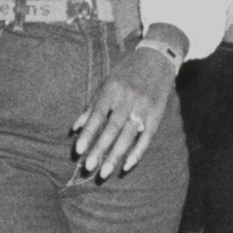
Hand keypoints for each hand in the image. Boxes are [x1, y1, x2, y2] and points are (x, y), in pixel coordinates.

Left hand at [73, 41, 180, 181]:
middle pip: (112, 128)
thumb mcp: (106, 83)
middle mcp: (128, 99)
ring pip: (128, 136)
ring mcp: (144, 108)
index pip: (97, 115)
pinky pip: (146, 138)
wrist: (158, 59)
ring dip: (116, 156)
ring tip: (104, 172)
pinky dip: (137, 153)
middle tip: (89, 168)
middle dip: (100, 149)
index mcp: (113, 89)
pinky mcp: (157, 115)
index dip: (88, 133)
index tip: (78, 150)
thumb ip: (91, 106)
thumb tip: (75, 129)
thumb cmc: (127, 73)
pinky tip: (127, 166)